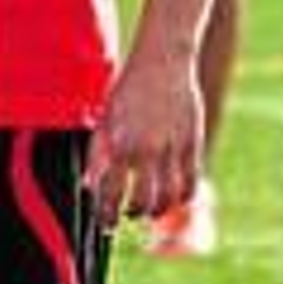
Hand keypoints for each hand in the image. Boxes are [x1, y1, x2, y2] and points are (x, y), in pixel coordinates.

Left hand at [84, 50, 202, 229]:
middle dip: (132, 215)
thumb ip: (97, 154)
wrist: (163, 60)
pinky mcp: (192, 143)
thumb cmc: (128, 89)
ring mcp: (173, 148)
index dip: (107, 215)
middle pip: (143, 204)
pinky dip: (181, 196)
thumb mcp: (105, 119)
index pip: (111, 195)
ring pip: (169, 199)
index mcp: (120, 144)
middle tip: (127, 215)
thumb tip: (90, 186)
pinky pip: (190, 183)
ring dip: (157, 210)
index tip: (106, 224)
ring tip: (148, 209)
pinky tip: (172, 196)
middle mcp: (147, 150)